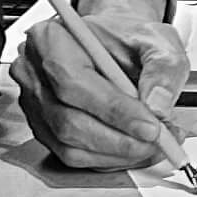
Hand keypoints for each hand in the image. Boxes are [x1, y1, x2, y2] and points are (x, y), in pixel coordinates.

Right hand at [12, 0, 187, 171]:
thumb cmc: (129, 38)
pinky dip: (108, 159)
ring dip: (117, 154)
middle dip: (120, 139)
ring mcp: (33, 103)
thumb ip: (163, 68)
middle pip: (68, 120)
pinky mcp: (42, 127)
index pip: (74, 81)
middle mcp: (33, 71)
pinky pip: (72, 155)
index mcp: (52, 38)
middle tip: (158, 141)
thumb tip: (158, 107)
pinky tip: (134, 149)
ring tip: (153, 145)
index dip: (114, 110)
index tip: (151, 127)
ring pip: (69, 145)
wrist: (116, 44)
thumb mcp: (157, 40)